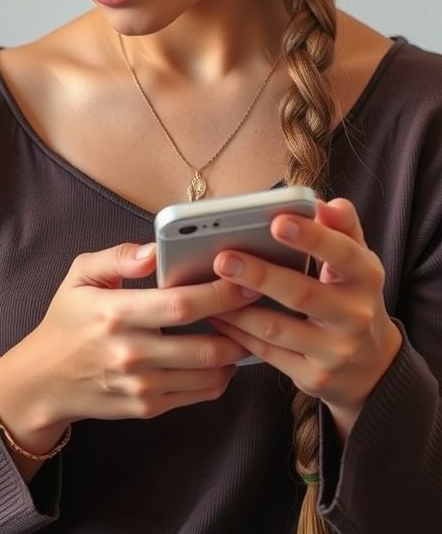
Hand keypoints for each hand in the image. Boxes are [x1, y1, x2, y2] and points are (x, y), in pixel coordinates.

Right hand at [0, 241, 250, 456]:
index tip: (245, 279)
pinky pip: (199, 394)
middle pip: (204, 345)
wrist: (43, 381)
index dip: (219, 293)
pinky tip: (224, 354)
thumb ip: (118, 256)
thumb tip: (154, 250)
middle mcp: (131, 353)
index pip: (180, 305)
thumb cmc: (66, 321)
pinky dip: (221, 375)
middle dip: (240, 326)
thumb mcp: (80, 275)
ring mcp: (141, 386)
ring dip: (236, 352)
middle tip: (258, 304)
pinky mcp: (148, 407)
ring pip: (208, 374)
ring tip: (246, 327)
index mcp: (116, 313)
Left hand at [208, 199, 402, 432]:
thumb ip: (342, 228)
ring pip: (277, 328)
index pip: (342, 253)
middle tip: (223, 258)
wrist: (372, 366)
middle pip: (303, 293)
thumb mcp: (358, 261)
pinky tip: (217, 316)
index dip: (311, 237)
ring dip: (238, 308)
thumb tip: (325, 203)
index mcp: (366, 277)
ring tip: (207, 287)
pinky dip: (239, 334)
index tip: (277, 221)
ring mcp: (335, 351)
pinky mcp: (314, 377)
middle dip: (260, 275)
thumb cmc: (352, 296)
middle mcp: (355, 315)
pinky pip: (268, 354)